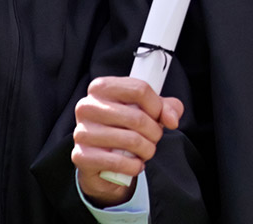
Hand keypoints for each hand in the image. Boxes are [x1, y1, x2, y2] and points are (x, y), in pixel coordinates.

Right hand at [71, 77, 183, 207]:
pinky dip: (134, 166)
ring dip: (147, 150)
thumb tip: (171, 119)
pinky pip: (118, 162)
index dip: (157, 106)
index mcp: (102, 87)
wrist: (102, 162)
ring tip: (146, 151)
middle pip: (137, 117)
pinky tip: (135, 165)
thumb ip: (166, 108)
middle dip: (154, 132)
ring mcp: (82, 131)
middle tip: (154, 138)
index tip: (159, 116)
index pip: (139, 89)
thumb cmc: (126, 129)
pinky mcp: (81, 156)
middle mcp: (87, 106)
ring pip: (131, 140)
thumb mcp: (149, 111)